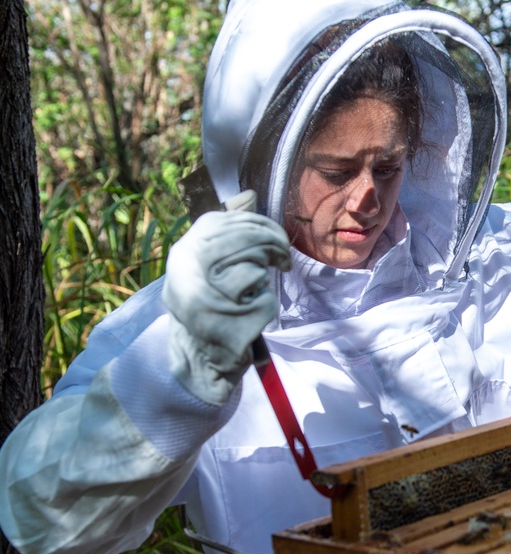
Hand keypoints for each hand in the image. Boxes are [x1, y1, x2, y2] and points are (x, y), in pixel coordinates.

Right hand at [163, 193, 290, 403]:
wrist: (199, 357)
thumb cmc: (210, 303)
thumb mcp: (209, 263)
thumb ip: (227, 229)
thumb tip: (248, 195)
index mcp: (184, 251)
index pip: (228, 220)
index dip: (260, 224)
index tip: (274, 238)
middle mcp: (189, 271)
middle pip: (248, 240)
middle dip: (274, 245)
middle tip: (283, 259)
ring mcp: (207, 298)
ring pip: (256, 268)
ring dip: (265, 278)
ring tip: (256, 288)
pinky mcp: (229, 323)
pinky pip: (265, 300)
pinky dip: (266, 306)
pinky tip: (252, 314)